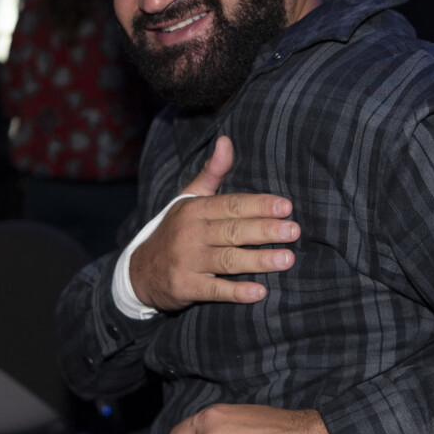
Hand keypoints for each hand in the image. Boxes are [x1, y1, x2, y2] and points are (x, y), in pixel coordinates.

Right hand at [130, 136, 300, 309]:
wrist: (139, 270)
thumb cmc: (175, 230)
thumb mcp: (188, 199)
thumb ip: (212, 173)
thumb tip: (226, 140)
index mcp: (195, 209)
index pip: (232, 205)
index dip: (259, 205)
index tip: (286, 206)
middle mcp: (190, 233)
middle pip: (234, 230)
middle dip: (266, 230)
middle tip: (294, 231)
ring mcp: (187, 261)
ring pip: (228, 259)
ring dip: (259, 260)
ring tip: (287, 260)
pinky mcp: (185, 287)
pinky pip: (214, 290)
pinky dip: (236, 292)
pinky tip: (260, 292)